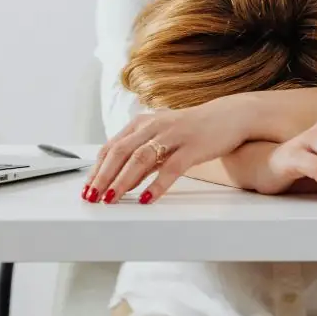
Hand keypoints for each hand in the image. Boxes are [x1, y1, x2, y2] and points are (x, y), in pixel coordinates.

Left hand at [83, 97, 251, 203]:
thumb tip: (120, 181)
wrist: (229, 116)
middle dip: (103, 176)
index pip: (111, 146)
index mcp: (143, 122)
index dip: (97, 168)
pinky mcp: (192, 146)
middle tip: (92, 198)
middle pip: (121, 151)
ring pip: (141, 158)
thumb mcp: (162, 139)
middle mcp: (155, 125)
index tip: (86, 188)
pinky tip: (147, 199)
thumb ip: (142, 158)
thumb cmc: (192, 130)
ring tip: (111, 199)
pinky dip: (157, 184)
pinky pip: (171, 167)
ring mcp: (174, 135)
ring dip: (123, 180)